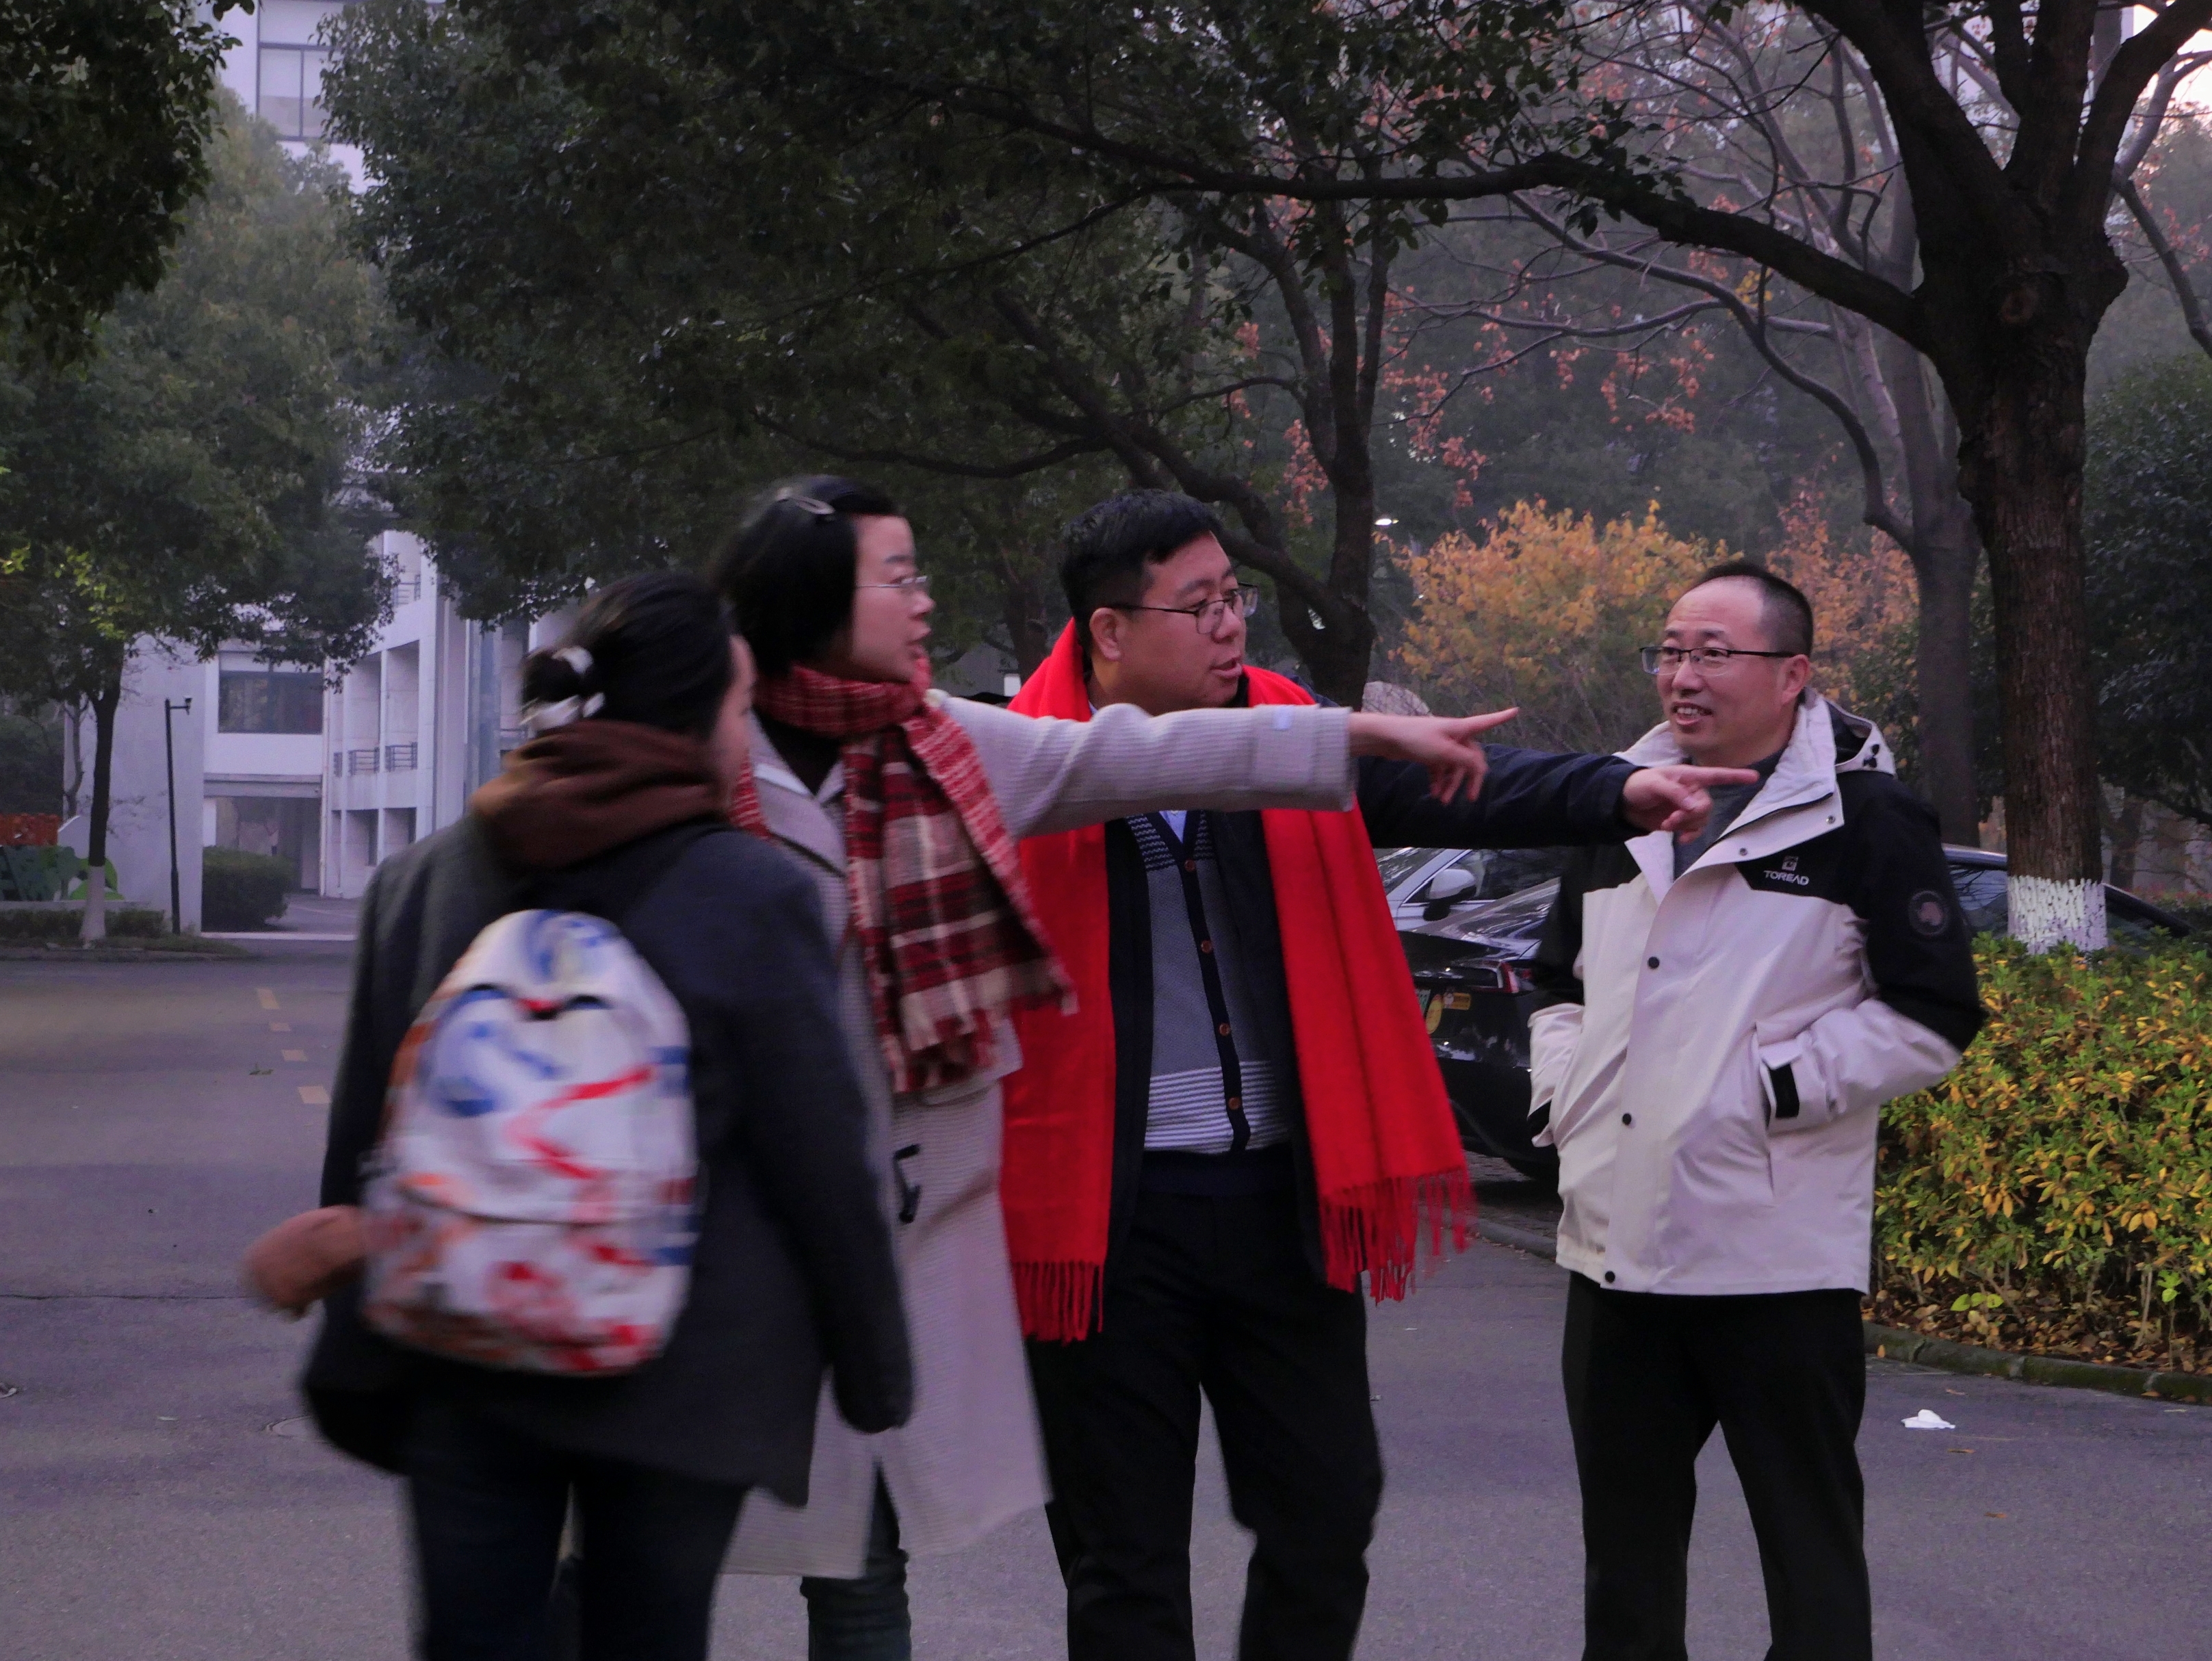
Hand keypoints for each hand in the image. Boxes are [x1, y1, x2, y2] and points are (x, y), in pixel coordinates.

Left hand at [1347, 708, 1518, 803]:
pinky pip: (1440, 769)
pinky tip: (1435, 793)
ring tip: (1442, 800)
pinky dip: (1439, 781)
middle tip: (1469, 798)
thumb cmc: (1416, 739)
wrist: (1386, 738)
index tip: (1516, 710)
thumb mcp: (1444, 752)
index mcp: (1461, 729)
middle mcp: (1454, 735)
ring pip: (1454, 766)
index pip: (1487, 722)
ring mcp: (1441, 744)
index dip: (1502, 717)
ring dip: (1450, 784)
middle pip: (1471, 756)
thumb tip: (1481, 768)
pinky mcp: (1429, 752)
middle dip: (1469, 777)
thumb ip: (1465, 761)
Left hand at [1620, 765, 1761, 836]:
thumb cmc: (1638, 785)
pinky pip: (1694, 830)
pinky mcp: (1681, 821)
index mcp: (1688, 776)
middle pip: (1706, 805)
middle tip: (1672, 819)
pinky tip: (1679, 838)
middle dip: (1692, 815)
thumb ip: (1674, 793)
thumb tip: (1694, 806)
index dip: (1734, 776)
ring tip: (1668, 824)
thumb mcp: (1654, 784)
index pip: (1715, 775)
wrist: (1623, 803)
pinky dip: (1689, 835)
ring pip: (1701, 819)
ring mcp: (1687, 807)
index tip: (1754, 777)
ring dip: (1686, 825)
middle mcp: (1692, 791)